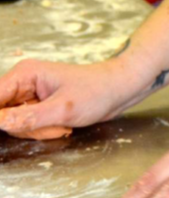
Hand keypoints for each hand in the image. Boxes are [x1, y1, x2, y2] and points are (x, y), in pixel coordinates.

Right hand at [0, 59, 137, 133]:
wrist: (120, 88)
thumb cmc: (97, 92)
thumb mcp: (62, 109)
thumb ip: (26, 118)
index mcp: (24, 74)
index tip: (18, 124)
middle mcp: (22, 82)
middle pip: (1, 114)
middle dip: (24, 127)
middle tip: (51, 127)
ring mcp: (28, 95)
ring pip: (13, 123)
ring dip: (36, 131)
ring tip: (61, 125)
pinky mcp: (36, 105)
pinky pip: (26, 125)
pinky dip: (42, 130)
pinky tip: (61, 126)